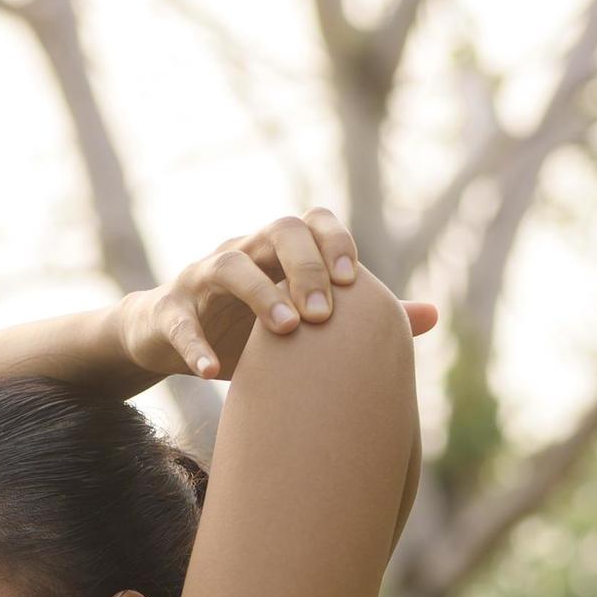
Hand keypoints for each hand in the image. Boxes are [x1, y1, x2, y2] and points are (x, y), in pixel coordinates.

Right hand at [117, 208, 439, 380]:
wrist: (165, 340)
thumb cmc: (244, 329)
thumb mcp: (301, 322)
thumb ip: (359, 316)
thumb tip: (431, 316)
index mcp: (276, 251)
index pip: (311, 223)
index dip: (334, 242)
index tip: (353, 281)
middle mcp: (241, 252)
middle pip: (276, 231)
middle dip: (305, 267)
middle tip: (324, 315)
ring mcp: (200, 278)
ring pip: (229, 265)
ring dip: (260, 293)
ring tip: (286, 330)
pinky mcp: (168, 312)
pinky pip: (180, 322)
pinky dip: (196, 346)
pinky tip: (212, 373)